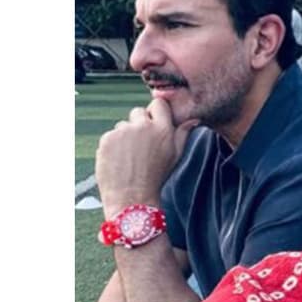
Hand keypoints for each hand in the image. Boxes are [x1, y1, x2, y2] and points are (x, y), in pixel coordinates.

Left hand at [95, 99, 199, 218]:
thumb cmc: (156, 177)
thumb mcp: (175, 155)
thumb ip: (183, 134)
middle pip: (138, 112)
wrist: (132, 197)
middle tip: (140, 144)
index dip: (155, 112)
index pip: (158, 103)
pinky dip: (112, 145)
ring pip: (123, 125)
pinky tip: (118, 159)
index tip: (153, 123)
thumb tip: (193, 120)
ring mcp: (123, 131)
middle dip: (139, 123)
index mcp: (162, 128)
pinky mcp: (107, 139)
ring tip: (129, 155)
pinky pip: (110, 135)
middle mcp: (143, 126)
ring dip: (125, 135)